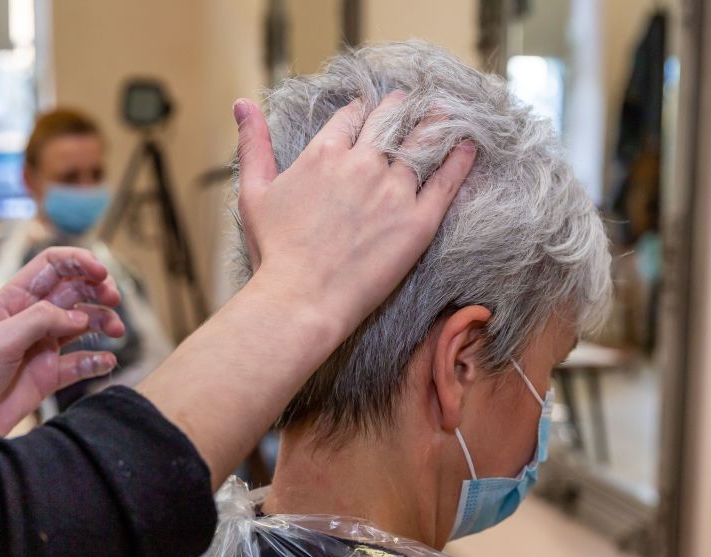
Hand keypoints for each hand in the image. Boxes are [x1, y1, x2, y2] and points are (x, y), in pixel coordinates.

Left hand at [0, 247, 125, 436]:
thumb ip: (40, 320)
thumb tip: (79, 316)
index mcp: (15, 299)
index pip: (52, 266)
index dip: (79, 261)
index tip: (101, 272)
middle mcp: (33, 317)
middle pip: (75, 290)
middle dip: (98, 290)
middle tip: (114, 300)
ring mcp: (44, 345)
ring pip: (84, 323)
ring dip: (104, 321)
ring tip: (116, 331)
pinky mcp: (51, 374)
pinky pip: (82, 363)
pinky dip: (98, 360)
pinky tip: (106, 361)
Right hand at [135, 96, 474, 488]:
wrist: (301, 300)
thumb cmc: (273, 253)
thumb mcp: (253, 192)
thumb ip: (252, 144)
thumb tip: (240, 103)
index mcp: (324, 153)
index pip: (353, 117)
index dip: (364, 111)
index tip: (373, 110)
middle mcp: (362, 163)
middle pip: (390, 120)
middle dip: (401, 108)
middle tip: (414, 104)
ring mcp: (393, 190)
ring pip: (422, 142)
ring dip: (436, 123)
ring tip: (447, 114)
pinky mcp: (418, 220)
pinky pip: (447, 180)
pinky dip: (460, 158)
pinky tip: (469, 145)